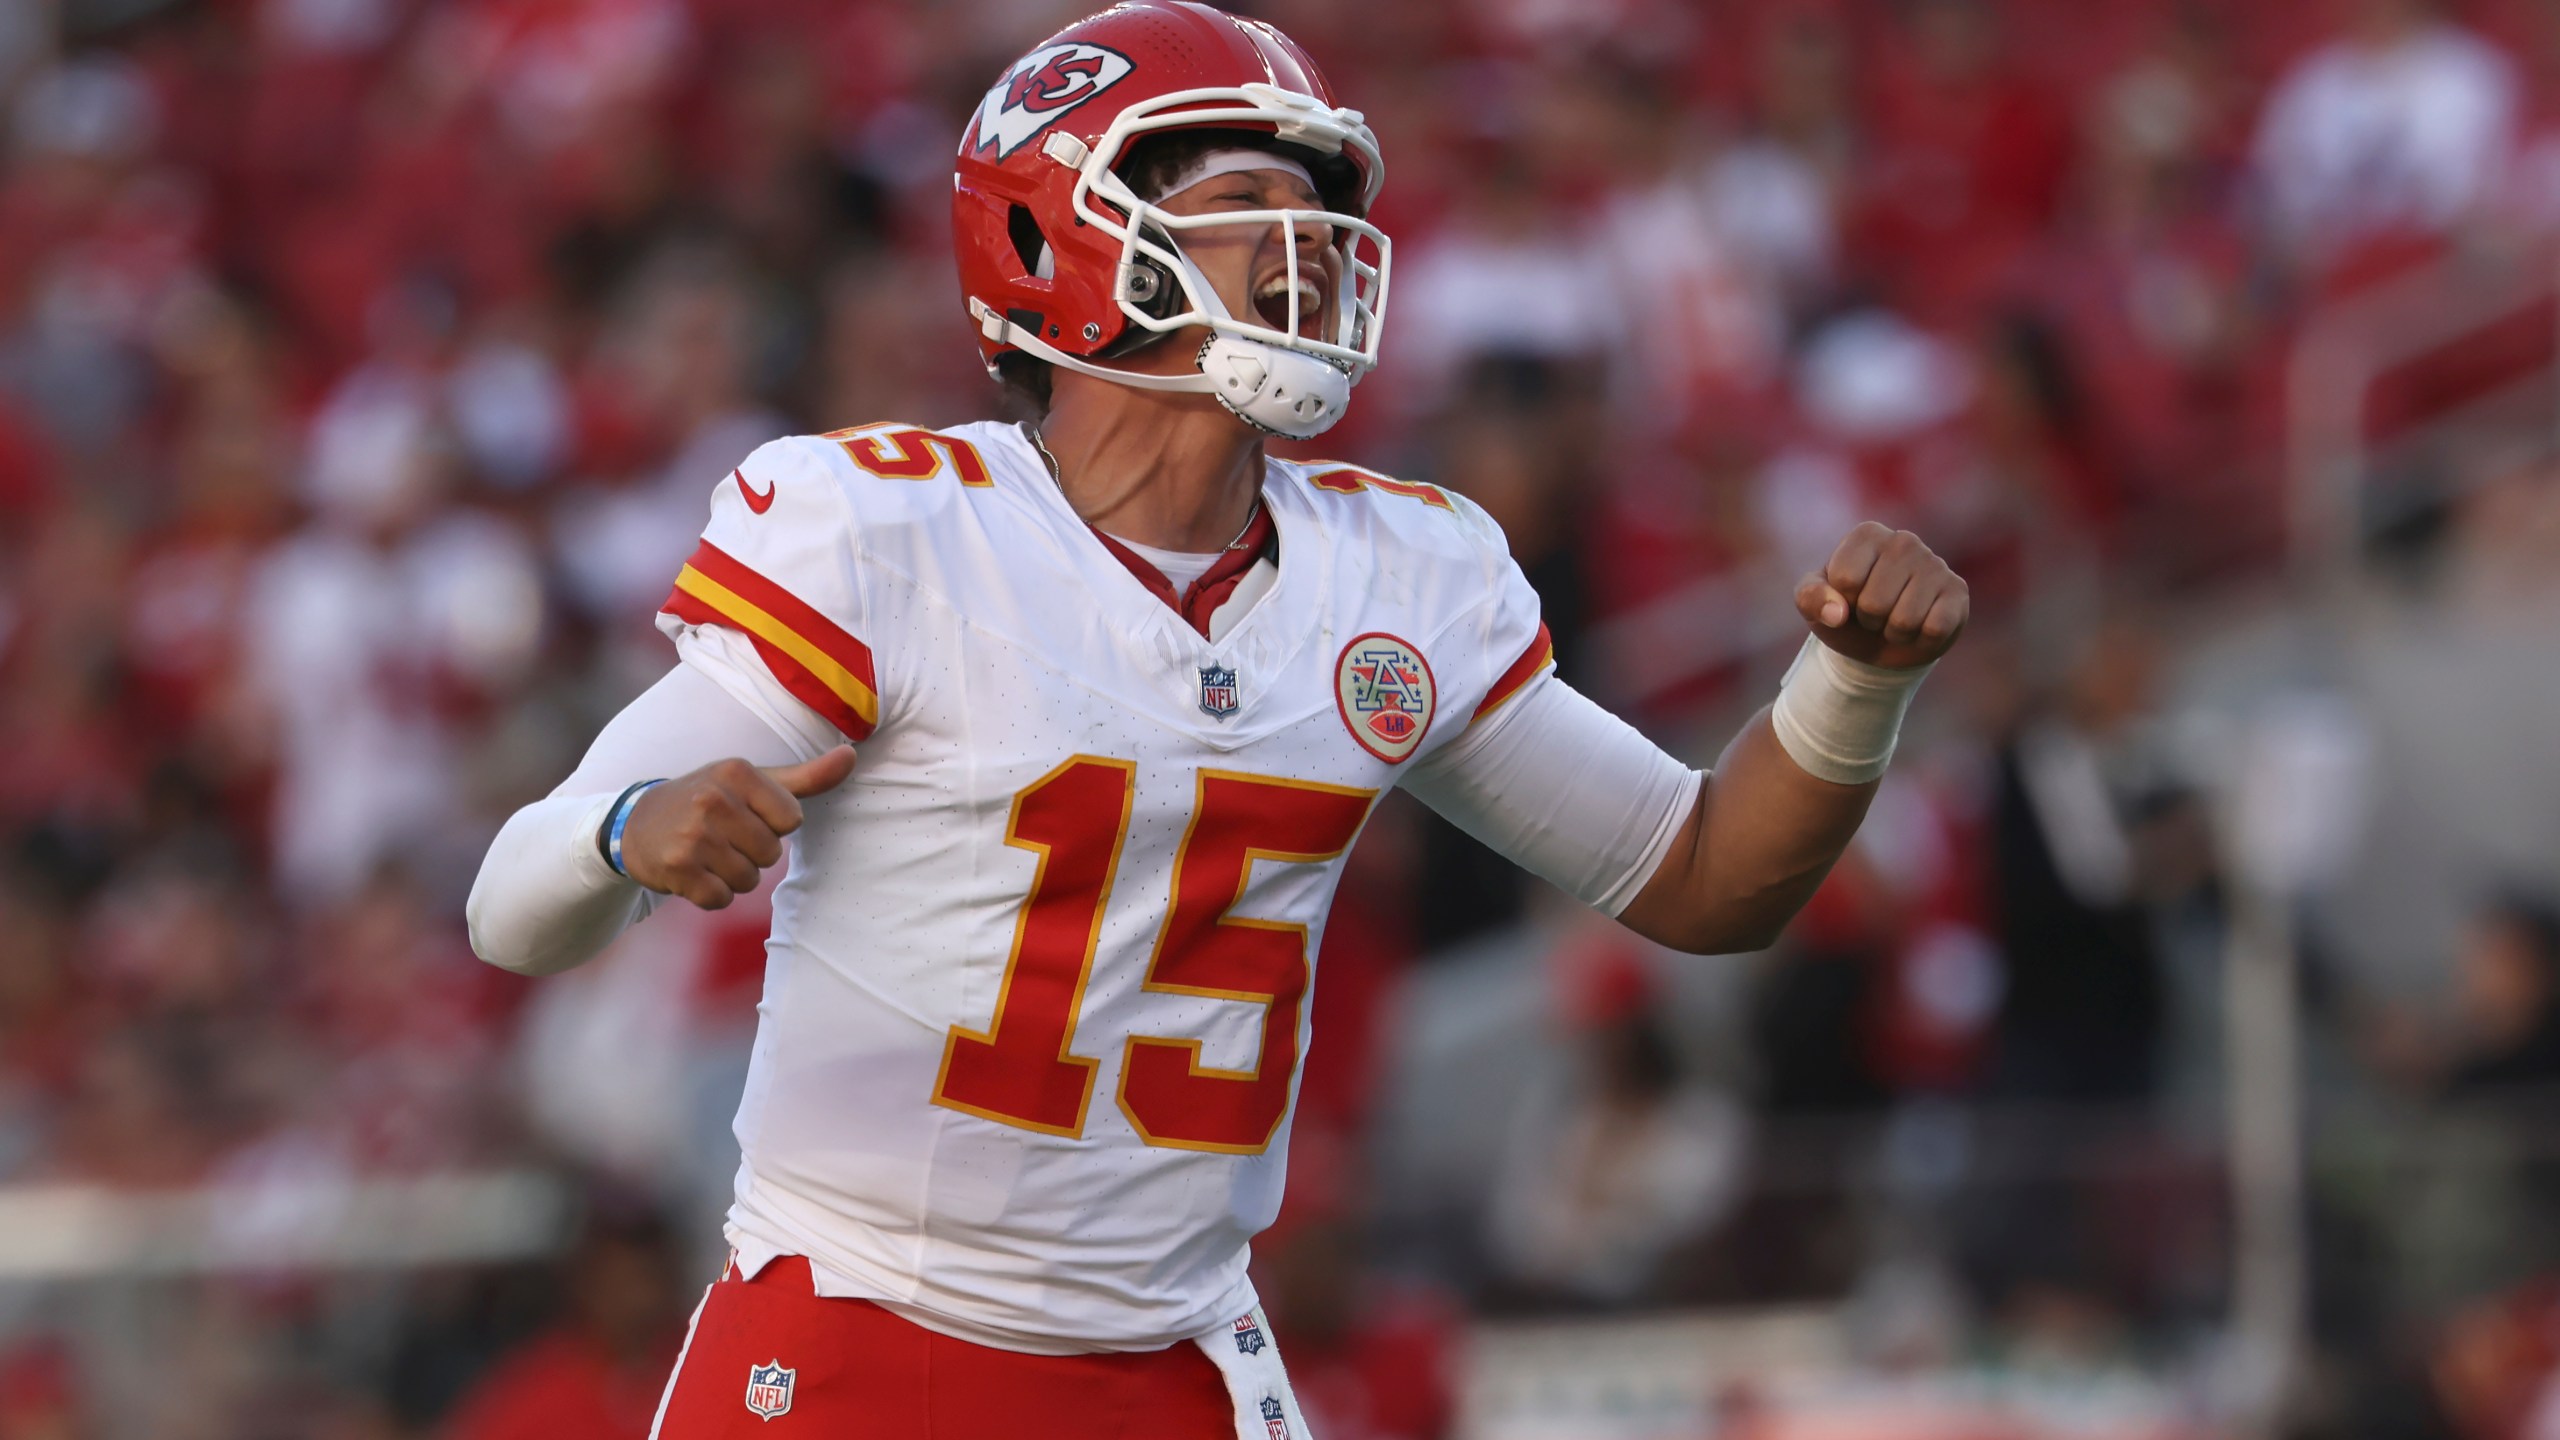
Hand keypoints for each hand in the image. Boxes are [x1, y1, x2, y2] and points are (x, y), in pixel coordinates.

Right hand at [619, 747, 855, 907]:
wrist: (636, 824)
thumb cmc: (709, 801)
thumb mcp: (754, 782)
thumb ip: (806, 777)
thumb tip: (851, 756)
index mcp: (737, 772)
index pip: (792, 819)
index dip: (773, 826)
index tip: (745, 816)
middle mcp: (713, 799)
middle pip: (771, 853)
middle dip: (752, 853)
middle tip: (721, 837)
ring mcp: (692, 835)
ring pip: (748, 880)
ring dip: (731, 876)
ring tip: (706, 854)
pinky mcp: (676, 869)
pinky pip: (720, 900)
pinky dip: (710, 895)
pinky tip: (692, 873)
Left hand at [1793, 522, 1967, 670]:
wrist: (1880, 642)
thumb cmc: (1846, 613)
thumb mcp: (1814, 606)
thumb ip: (1810, 599)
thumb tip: (1838, 613)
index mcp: (1867, 535)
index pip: (1845, 579)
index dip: (1841, 602)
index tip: (1849, 598)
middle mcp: (1904, 541)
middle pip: (1873, 603)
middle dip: (1869, 620)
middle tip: (1874, 615)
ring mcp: (1935, 563)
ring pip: (1905, 619)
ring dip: (1895, 633)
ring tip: (1895, 621)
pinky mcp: (1958, 590)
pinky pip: (1935, 628)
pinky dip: (1921, 640)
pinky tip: (1921, 627)